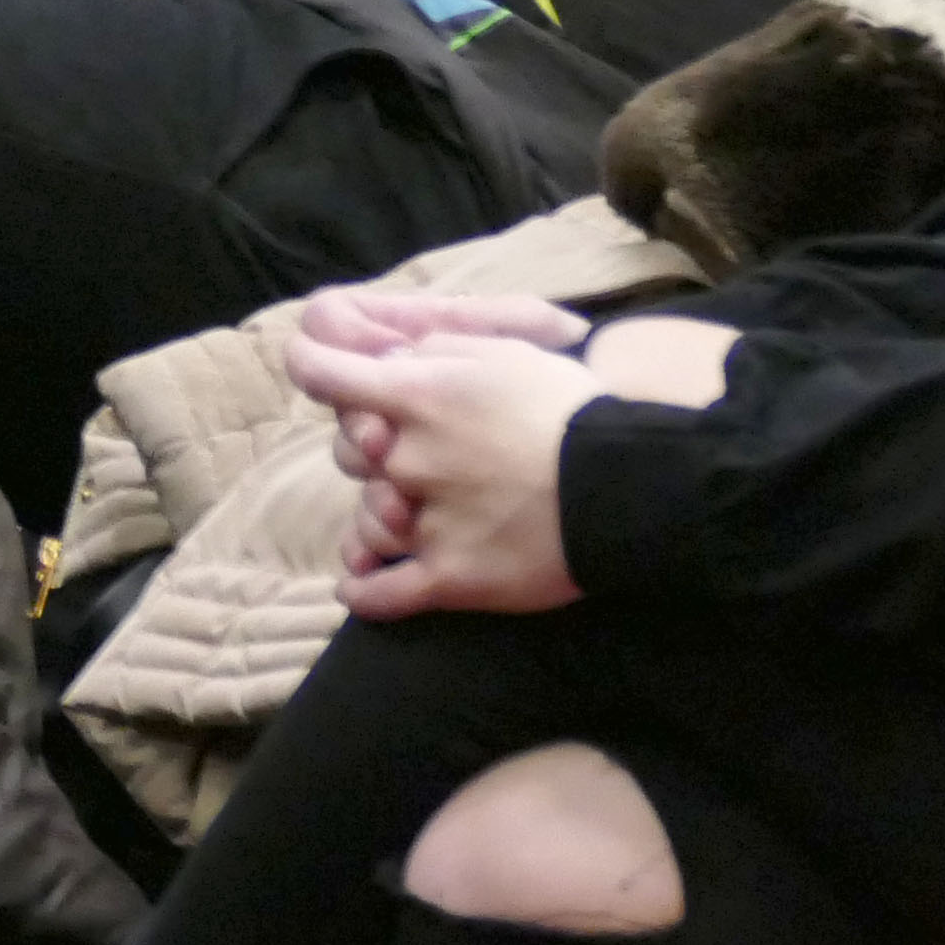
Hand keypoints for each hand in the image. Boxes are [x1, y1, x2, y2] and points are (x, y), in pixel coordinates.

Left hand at [287, 323, 602, 618]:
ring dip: (375, 517)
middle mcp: (409, 459)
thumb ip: (436, 350)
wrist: (632, 487)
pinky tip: (356, 586)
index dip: (312, 367)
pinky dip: (366, 593)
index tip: (313, 367)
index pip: (324, 375)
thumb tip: (389, 359)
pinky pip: (386, 595)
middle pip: (350, 454)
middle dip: (369, 449)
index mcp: (418, 397)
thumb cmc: (571, 410)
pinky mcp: (453, 578)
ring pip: (367, 522)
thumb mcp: (504, 353)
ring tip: (398, 517)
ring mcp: (427, 523)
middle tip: (408, 452)